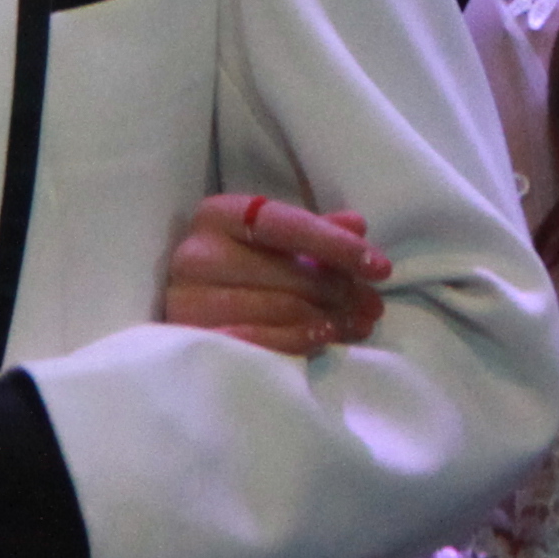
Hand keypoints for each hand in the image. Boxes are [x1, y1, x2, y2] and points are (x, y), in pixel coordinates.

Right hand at [159, 190, 393, 356]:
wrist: (178, 310)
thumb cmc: (234, 270)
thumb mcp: (269, 243)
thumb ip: (313, 232)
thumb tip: (357, 225)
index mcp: (217, 215)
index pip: (285, 224)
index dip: (335, 245)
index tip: (380, 266)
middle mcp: (195, 253)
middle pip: (286, 272)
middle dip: (340, 290)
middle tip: (373, 304)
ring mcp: (187, 300)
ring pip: (277, 309)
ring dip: (328, 319)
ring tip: (358, 324)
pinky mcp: (190, 341)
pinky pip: (258, 342)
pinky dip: (298, 340)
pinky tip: (324, 338)